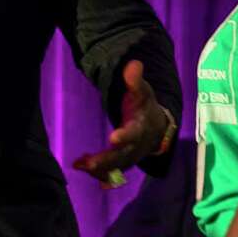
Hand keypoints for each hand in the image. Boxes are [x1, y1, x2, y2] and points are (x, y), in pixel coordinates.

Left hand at [74, 60, 166, 184]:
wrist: (157, 127)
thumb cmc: (145, 106)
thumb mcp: (142, 91)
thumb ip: (135, 80)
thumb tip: (134, 64)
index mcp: (140, 127)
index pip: (134, 133)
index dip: (125, 136)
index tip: (114, 137)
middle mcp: (136, 145)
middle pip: (122, 155)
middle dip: (106, 160)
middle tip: (89, 163)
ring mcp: (130, 156)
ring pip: (115, 166)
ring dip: (99, 168)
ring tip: (80, 165)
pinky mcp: (123, 162)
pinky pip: (111, 170)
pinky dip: (99, 173)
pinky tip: (80, 167)